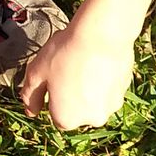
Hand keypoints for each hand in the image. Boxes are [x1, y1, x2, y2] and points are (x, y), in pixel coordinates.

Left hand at [19, 14, 136, 129]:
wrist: (103, 35)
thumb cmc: (66, 53)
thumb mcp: (36, 72)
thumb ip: (30, 96)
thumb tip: (30, 111)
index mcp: (66, 119)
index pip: (56, 115)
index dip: (53, 96)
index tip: (54, 77)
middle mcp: (91, 120)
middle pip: (78, 111)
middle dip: (73, 95)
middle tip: (69, 70)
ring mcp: (111, 106)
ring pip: (95, 100)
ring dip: (90, 89)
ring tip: (84, 64)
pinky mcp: (125, 91)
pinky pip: (109, 89)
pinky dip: (104, 80)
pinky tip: (98, 61)